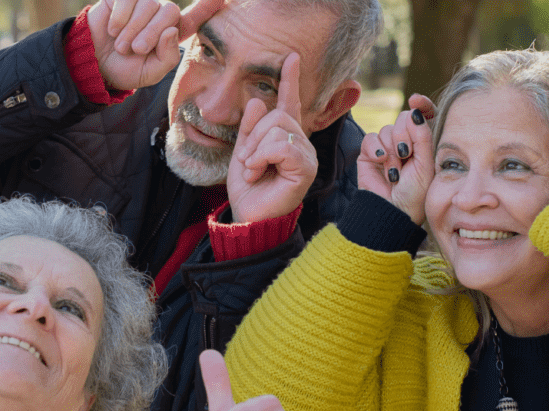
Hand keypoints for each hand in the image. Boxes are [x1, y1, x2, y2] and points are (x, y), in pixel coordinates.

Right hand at [89, 0, 223, 90]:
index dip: (207, 7)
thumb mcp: (151, 72)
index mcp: (172, 33)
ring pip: (149, 5)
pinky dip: (120, 17)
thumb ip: (168, 56)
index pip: (195, 17)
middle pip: (170, 11)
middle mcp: (161, 15)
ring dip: (133, 29)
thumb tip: (171, 30)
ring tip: (121, 45)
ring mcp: (142, 3)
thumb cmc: (125, 69)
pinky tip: (112, 30)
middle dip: (152, 33)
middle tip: (136, 50)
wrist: (93, 63)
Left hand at [226, 54, 317, 223]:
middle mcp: (300, 142)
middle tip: (247, 160)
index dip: (290, 80)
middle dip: (253, 135)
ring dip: (255, 149)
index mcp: (284, 136)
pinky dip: (262, 157)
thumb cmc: (248, 187)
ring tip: (252, 169)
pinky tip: (258, 172)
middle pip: (277, 115)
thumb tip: (256, 100)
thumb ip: (249, 126)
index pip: (289, 103)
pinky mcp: (306, 168)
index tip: (291, 57)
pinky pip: (282, 146)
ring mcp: (306, 154)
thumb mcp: (243, 150)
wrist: (248, 215)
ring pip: (278, 129)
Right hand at [357, 93, 435, 224]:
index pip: (424, 115)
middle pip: (403, 118)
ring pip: (387, 129)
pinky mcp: (369, 153)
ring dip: (391, 150)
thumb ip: (423, 135)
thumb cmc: (415, 192)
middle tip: (406, 154)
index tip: (417, 100)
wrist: (392, 210)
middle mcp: (406, 142)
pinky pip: (370, 138)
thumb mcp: (425, 163)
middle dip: (404, 135)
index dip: (421, 105)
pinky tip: (381, 162)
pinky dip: (376, 149)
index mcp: (424, 143)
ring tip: (394, 170)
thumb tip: (415, 110)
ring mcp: (387, 147)